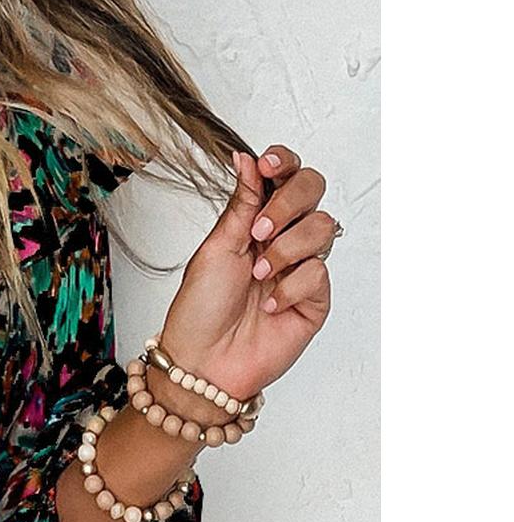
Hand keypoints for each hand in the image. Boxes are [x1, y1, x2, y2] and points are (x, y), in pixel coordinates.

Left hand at [156, 143, 337, 403]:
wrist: (203, 362)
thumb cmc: (200, 309)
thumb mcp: (216, 247)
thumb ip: (242, 203)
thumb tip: (246, 158)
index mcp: (256, 221)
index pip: (285, 177)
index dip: (283, 163)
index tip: (268, 164)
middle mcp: (283, 239)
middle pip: (313, 191)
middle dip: (290, 202)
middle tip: (260, 230)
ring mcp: (301, 268)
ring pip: (323, 228)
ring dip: (287, 249)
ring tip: (259, 274)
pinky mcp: (315, 300)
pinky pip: (319, 273)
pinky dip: (290, 287)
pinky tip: (268, 306)